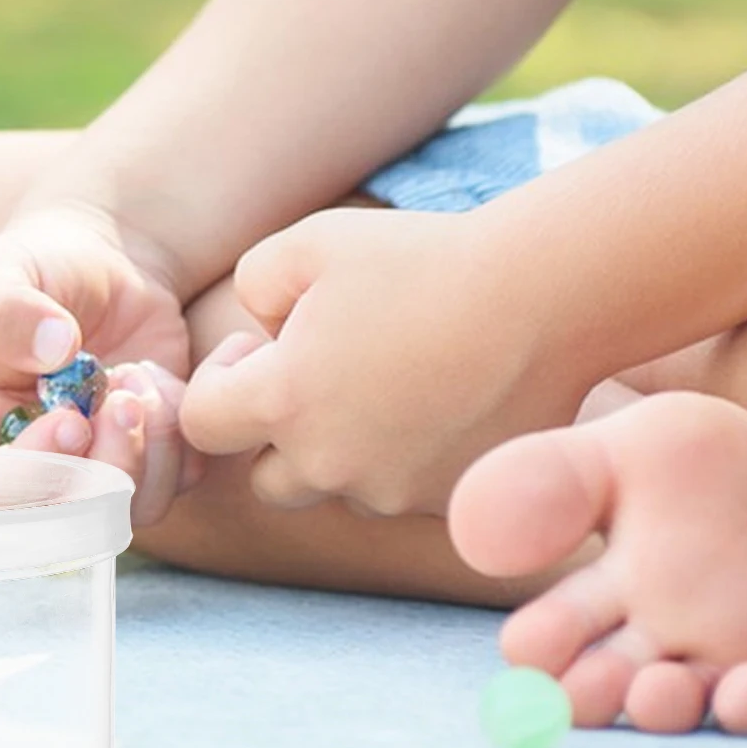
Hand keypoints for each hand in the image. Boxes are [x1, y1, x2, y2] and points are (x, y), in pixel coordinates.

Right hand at [0, 203, 201, 525]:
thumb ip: (1, 306)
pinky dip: (177, 436)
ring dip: (144, 451)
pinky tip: (158, 378)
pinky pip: (173, 484)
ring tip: (137, 375)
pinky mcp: (147, 460)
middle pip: (56, 522)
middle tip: (120, 399)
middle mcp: (25, 467)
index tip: (68, 420)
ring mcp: (89, 469)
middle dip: (100, 469)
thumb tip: (50, 350)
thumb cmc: (38, 264)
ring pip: (121, 513)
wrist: (107, 260)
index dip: (22, 480)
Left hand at [179, 206, 584, 515]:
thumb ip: (253, 285)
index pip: (201, 424)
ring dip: (351, 447)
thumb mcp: (308, 244)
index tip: (260, 346)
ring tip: (398, 378)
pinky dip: (412, 458)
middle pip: (269, 480)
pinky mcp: (450, 503)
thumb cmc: (422, 259)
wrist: (544, 297)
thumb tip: (262, 334)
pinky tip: (445, 398)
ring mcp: (394, 492)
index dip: (220, 383)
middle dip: (281, 436)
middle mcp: (330, 464)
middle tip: (324, 375)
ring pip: (345, 486)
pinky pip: (408, 491)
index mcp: (284, 403)